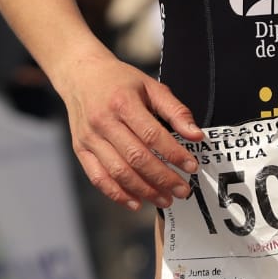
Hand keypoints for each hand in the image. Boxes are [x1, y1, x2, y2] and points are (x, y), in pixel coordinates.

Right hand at [57, 50, 204, 211]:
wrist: (82, 76)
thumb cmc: (121, 81)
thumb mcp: (152, 86)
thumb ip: (175, 110)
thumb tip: (196, 135)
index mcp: (123, 103)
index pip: (152, 135)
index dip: (174, 153)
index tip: (191, 166)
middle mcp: (104, 122)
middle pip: (136, 158)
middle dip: (163, 178)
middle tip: (183, 190)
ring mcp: (90, 138)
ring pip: (118, 172)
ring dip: (144, 190)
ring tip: (164, 199)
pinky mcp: (81, 150)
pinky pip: (98, 178)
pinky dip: (117, 194)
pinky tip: (136, 202)